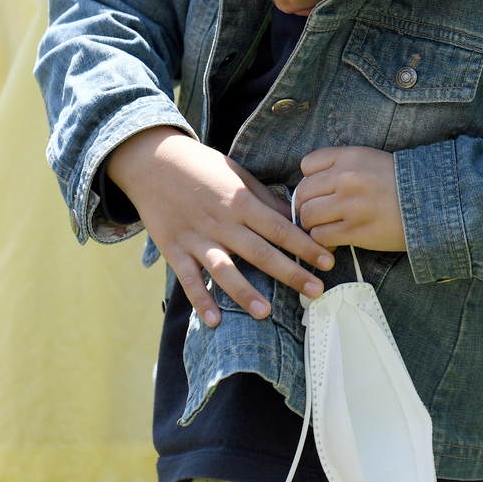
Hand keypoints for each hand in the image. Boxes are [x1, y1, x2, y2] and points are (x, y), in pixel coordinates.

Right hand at [107, 127, 334, 323]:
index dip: (306, 246)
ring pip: (225, 269)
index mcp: (241, 201)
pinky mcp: (175, 249)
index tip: (328, 262)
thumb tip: (295, 218)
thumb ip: (265, 199)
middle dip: (291, 273)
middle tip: (316, 292)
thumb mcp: (238, 175)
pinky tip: (213, 320)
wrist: (154, 161)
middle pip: (261, 252)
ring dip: (245, 292)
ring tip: (266, 313)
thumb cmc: (203, 167)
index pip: (281, 228)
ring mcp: (197, 237)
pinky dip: (200, 300)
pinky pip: (188, 278)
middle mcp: (222, 221)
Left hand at [296, 146, 405, 251]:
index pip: (307, 165)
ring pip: (308, 215)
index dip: (309, 180)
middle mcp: (347, 178)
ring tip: (323, 228)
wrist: (432, 203)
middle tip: (314, 215)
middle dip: (304, 206)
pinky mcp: (356, 230)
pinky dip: (321, 241)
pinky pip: (321, 236)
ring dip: (311, 225)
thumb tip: (312, 186)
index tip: (318, 191)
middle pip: (303, 192)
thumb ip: (342, 166)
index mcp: (350, 157)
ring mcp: (350, 205)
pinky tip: (332, 242)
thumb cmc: (400, 183)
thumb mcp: (371, 160)